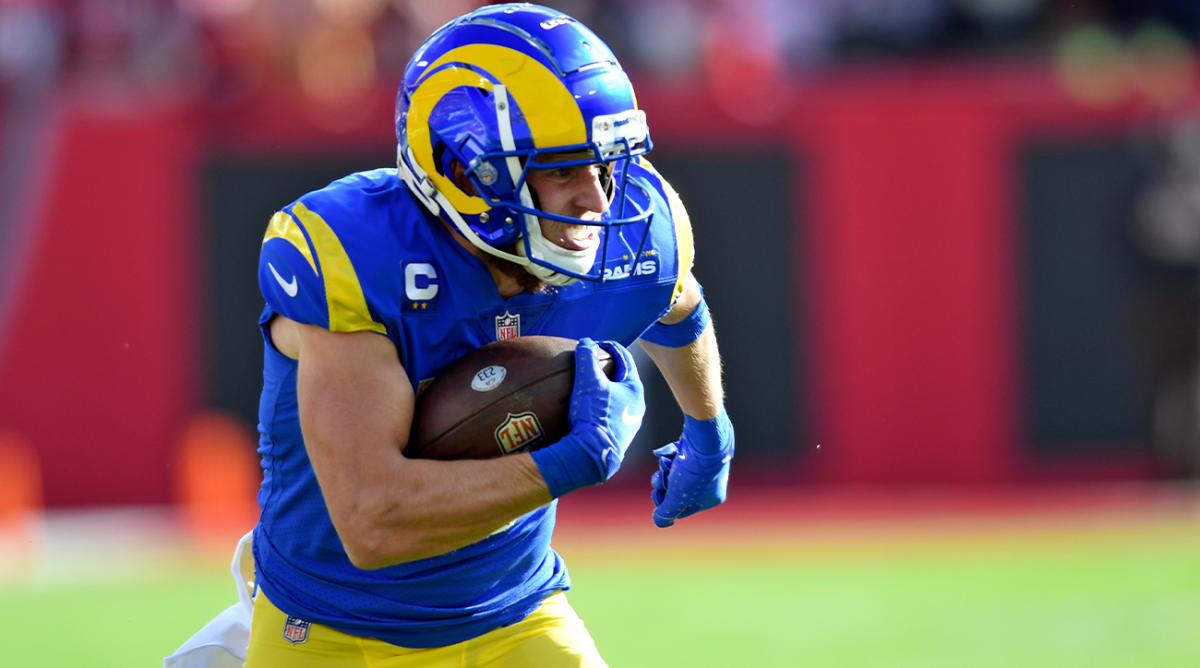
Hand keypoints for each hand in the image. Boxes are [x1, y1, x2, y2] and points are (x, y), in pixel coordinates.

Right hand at [531, 338, 644, 497]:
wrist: (592, 456)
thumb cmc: (593, 416)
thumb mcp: (588, 382)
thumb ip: (587, 358)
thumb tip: (585, 342)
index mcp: (635, 389)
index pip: (624, 358)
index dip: (608, 346)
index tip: (593, 344)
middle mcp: (636, 406)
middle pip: (622, 378)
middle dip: (607, 368)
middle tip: (590, 362)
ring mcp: (628, 423)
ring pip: (617, 397)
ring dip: (604, 388)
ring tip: (587, 384)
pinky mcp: (618, 436)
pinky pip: (610, 413)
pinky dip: (601, 404)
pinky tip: (588, 407)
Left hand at [651, 410, 733, 526]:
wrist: (705, 438)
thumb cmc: (693, 471)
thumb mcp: (677, 497)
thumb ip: (667, 512)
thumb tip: (659, 521)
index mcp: (711, 498)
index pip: (681, 509)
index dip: (666, 503)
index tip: (658, 495)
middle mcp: (710, 483)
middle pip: (676, 490)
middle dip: (664, 484)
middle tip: (660, 478)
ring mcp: (703, 466)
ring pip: (674, 474)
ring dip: (665, 469)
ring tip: (666, 463)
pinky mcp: (695, 450)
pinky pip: (676, 458)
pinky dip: (670, 457)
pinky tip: (671, 453)